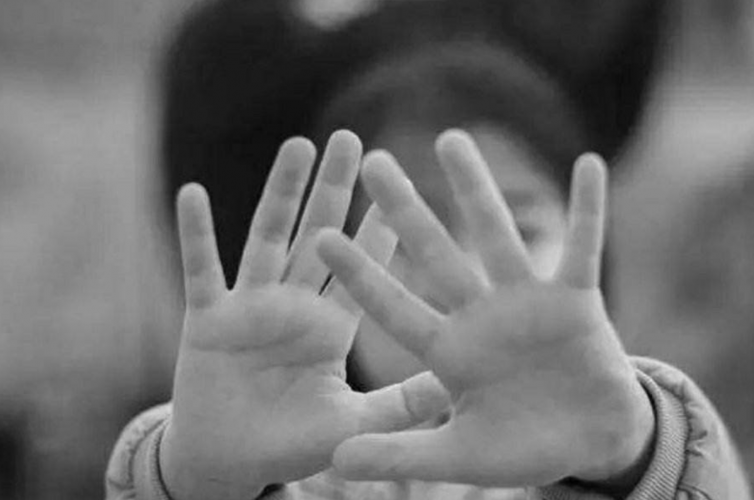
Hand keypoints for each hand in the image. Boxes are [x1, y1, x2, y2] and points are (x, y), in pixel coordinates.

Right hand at [160, 131, 449, 499]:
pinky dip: (197, 235)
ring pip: (268, 238)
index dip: (378, 227)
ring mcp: (250, 306)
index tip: (402, 186)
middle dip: (334, 188)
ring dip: (281, 193)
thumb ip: (400, 405)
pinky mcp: (207, 319)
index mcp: (331, 326)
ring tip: (299, 145)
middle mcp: (294, 305)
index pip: (360, 267)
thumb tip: (457, 388)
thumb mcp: (352, 422)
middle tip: (351, 138)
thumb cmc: (292, 444)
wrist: (229, 463)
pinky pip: (202, 270)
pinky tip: (192, 193)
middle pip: (317, 235)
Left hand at [316, 130, 654, 487]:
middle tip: (372, 160)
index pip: (395, 307)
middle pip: (437, 254)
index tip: (321, 235)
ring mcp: (528, 302)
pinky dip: (589, 209)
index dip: (361, 275)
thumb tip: (334, 465)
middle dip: (406, 209)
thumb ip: (402, 454)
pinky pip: (584, 247)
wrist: (590, 444)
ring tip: (451, 138)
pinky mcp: (577, 299)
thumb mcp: (459, 456)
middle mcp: (481, 316)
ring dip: (477, 188)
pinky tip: (588, 163)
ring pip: (498, 235)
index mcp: (449, 351)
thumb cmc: (523, 449)